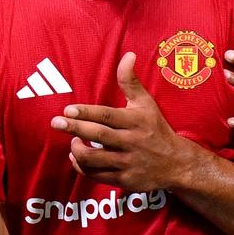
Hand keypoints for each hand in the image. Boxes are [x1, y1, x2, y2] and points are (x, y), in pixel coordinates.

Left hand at [51, 52, 198, 191]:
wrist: (177, 164)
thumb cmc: (156, 128)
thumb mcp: (146, 103)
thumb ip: (130, 81)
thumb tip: (128, 54)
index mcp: (136, 121)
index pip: (107, 115)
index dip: (86, 112)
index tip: (68, 109)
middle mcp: (132, 141)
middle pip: (98, 135)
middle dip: (74, 128)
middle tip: (56, 122)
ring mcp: (128, 162)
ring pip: (95, 158)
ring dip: (77, 150)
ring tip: (72, 141)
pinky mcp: (125, 180)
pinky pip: (97, 175)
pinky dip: (82, 168)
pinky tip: (76, 158)